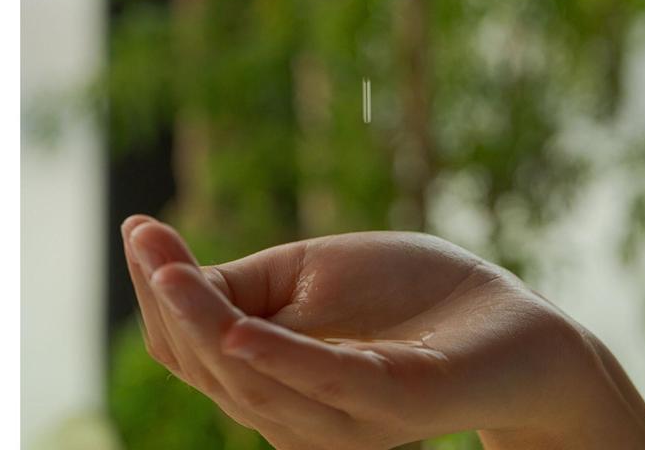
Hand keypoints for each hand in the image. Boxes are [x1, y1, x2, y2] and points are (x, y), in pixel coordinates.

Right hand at [122, 215, 644, 448]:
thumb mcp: (314, 275)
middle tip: (142, 236)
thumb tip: (176, 277)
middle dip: (168, 300)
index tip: (137, 230)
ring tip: (164, 266)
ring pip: (251, 379)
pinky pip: (325, 385)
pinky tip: (234, 329)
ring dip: (201, 320)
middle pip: (209, 366)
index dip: (159, 293)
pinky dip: (276, 359)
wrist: (508, 322)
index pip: (196, 347)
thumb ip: (250, 286)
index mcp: (277, 375)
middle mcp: (299, 409)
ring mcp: (345, 415)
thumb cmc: (409, 297)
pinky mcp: (394, 401)